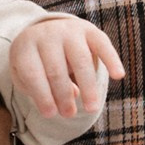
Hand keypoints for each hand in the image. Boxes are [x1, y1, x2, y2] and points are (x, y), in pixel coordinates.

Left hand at [9, 14, 123, 121]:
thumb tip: (73, 96)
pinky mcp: (89, 30)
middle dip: (63, 95)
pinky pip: (102, 44)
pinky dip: (111, 59)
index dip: (42, 96)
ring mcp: (69, 30)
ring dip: (88, 87)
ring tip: (91, 109)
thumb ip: (41, 88)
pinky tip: (118, 76)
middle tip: (69, 115)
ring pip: (81, 60)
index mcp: (26, 46)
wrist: (44, 31)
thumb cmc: (34, 62)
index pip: (33, 73)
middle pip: (56, 70)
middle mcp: (47, 35)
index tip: (50, 114)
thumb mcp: (27, 75)